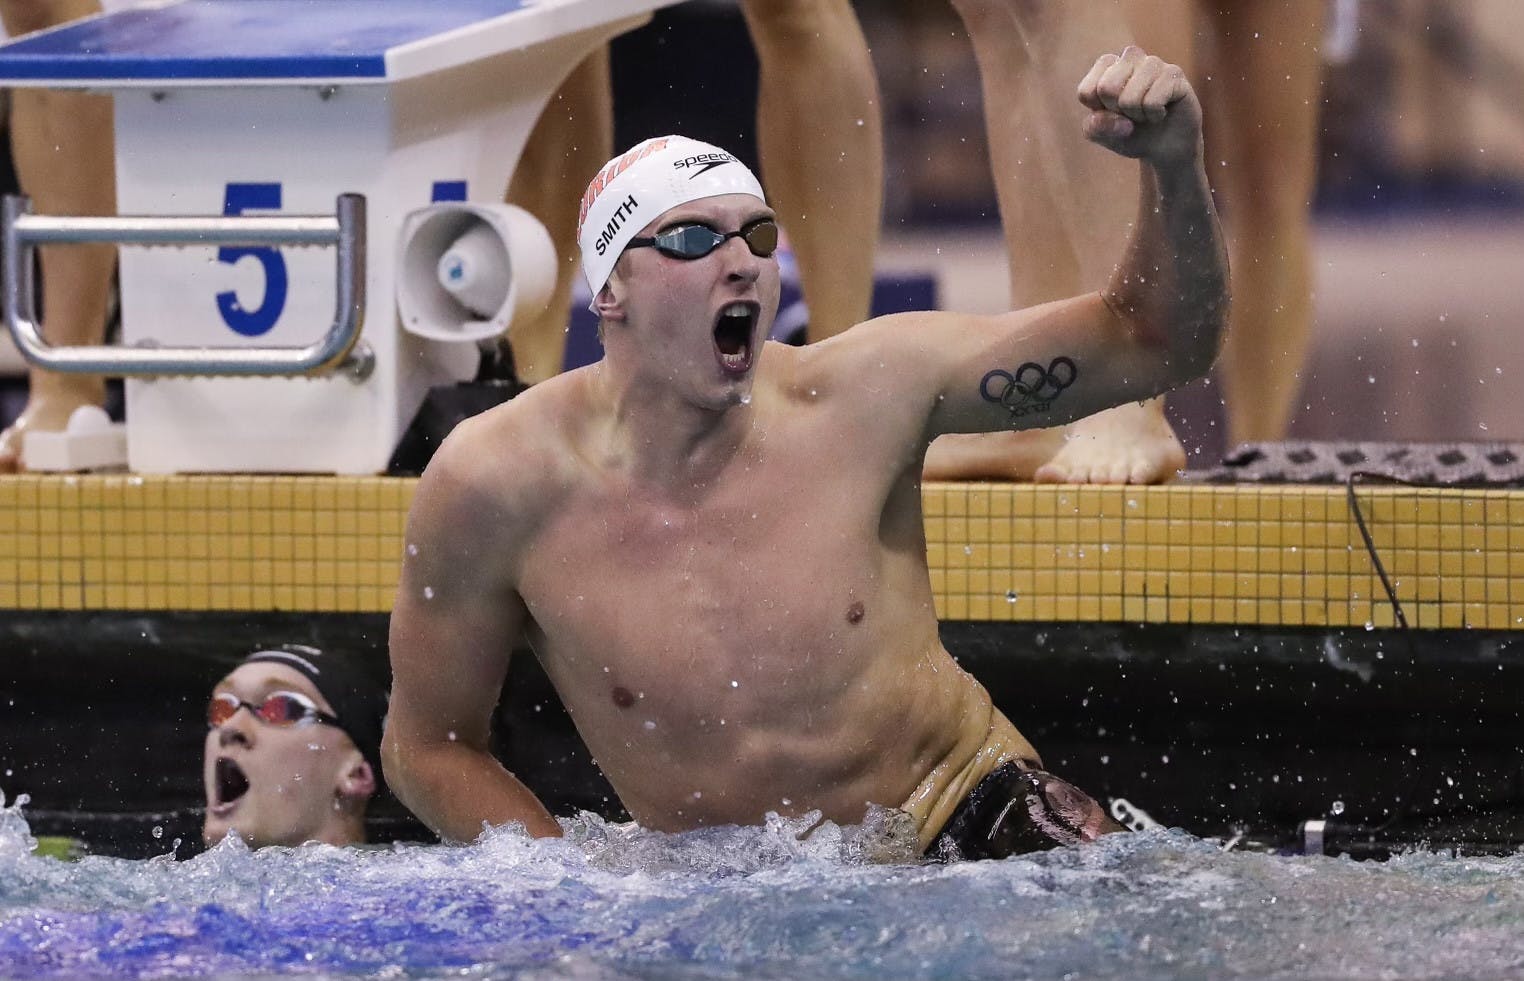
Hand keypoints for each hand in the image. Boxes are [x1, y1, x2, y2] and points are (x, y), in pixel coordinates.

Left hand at [1077, 47, 1201, 167]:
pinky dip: (1154, 115)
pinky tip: (1162, 111)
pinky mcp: (1173, 73)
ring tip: (1147, 112)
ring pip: (1130, 97)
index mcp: (1106, 66)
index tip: (1112, 113)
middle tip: (1131, 114)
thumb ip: (1094, 127)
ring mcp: (1153, 63)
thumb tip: (1105, 116)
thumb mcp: (1104, 135)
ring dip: (1138, 115)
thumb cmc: (1131, 134)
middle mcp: (1129, 57)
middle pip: (1107, 89)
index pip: (1086, 91)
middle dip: (1118, 113)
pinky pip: (1152, 102)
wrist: (1165, 147)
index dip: (1099, 113)